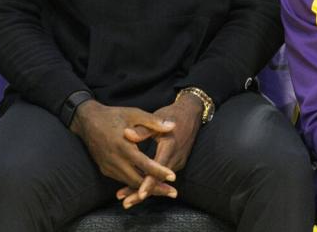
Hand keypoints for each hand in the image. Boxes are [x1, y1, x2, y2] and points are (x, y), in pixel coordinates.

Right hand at [70, 100, 176, 190]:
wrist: (87, 121)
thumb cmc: (113, 115)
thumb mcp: (134, 114)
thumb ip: (153, 122)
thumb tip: (173, 126)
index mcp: (123, 146)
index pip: (144, 164)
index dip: (159, 172)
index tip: (174, 177)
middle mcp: (114, 160)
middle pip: (137, 181)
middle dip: (156, 188)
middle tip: (173, 192)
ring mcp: (108, 167)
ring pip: (130, 183)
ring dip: (146, 189)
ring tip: (164, 191)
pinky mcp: (105, 169)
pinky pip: (123, 180)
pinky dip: (135, 184)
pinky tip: (147, 185)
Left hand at [116, 93, 201, 208]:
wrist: (191, 113)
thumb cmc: (171, 114)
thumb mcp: (156, 118)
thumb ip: (142, 129)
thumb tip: (126, 134)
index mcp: (170, 146)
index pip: (159, 169)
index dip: (149, 183)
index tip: (139, 193)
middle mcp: (176, 158)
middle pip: (158, 181)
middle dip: (142, 192)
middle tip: (126, 203)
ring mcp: (178, 162)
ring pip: (160, 181)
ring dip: (145, 189)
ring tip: (127, 199)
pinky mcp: (176, 163)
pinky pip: (163, 177)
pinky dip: (151, 183)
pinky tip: (138, 188)